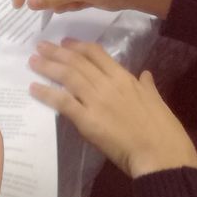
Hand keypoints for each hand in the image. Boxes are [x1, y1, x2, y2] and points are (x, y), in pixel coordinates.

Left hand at [29, 41, 196, 179]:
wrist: (161, 154)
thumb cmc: (163, 130)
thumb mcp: (157, 100)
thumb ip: (147, 86)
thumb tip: (145, 75)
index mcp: (124, 78)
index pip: (96, 53)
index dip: (78, 45)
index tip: (65, 42)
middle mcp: (107, 84)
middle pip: (77, 62)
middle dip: (56, 52)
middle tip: (40, 45)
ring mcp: (96, 101)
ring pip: (67, 77)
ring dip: (48, 67)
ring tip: (33, 60)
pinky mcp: (87, 121)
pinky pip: (63, 102)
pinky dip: (47, 93)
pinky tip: (34, 88)